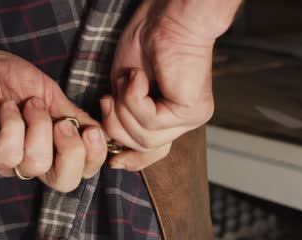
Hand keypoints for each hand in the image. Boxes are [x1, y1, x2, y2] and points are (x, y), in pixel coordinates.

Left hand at [0, 32, 107, 191]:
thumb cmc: (8, 78)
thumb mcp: (51, 94)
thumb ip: (74, 116)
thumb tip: (101, 132)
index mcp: (56, 148)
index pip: (84, 171)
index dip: (94, 157)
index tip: (92, 130)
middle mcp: (36, 161)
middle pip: (65, 183)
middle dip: (71, 152)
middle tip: (61, 124)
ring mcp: (10, 163)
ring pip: (38, 163)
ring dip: (37, 125)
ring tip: (27, 104)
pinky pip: (10, 153)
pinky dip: (12, 125)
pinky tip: (6, 109)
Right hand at [102, 0, 222, 170]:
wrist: (169, 17)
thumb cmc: (147, 43)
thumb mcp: (124, 89)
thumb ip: (122, 116)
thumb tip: (112, 147)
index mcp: (170, 117)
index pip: (153, 152)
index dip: (131, 160)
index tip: (113, 160)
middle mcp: (184, 122)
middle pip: (142, 146)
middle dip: (117, 122)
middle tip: (111, 94)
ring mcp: (190, 118)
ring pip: (145, 138)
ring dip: (126, 106)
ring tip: (131, 78)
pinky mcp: (191, 111)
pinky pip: (151, 122)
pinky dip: (135, 97)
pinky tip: (140, 76)